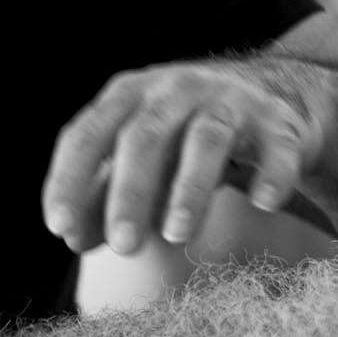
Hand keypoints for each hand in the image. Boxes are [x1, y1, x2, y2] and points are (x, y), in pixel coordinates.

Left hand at [41, 62, 324, 255]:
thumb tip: (72, 237)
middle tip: (123, 247)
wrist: (272, 94)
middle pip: (145, 136)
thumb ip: (103, 195)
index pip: (86, 135)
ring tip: (178, 235)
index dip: (70, 180)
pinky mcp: (278, 121)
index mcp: (128, 97)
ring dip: (189, 187)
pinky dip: (271, 173)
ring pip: (206, 138)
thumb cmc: (183, 134)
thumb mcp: (139, 159)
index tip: (59, 228)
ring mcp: (229, 100)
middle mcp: (175, 90)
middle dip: (130, 193)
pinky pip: (276, 147)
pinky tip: (262, 204)